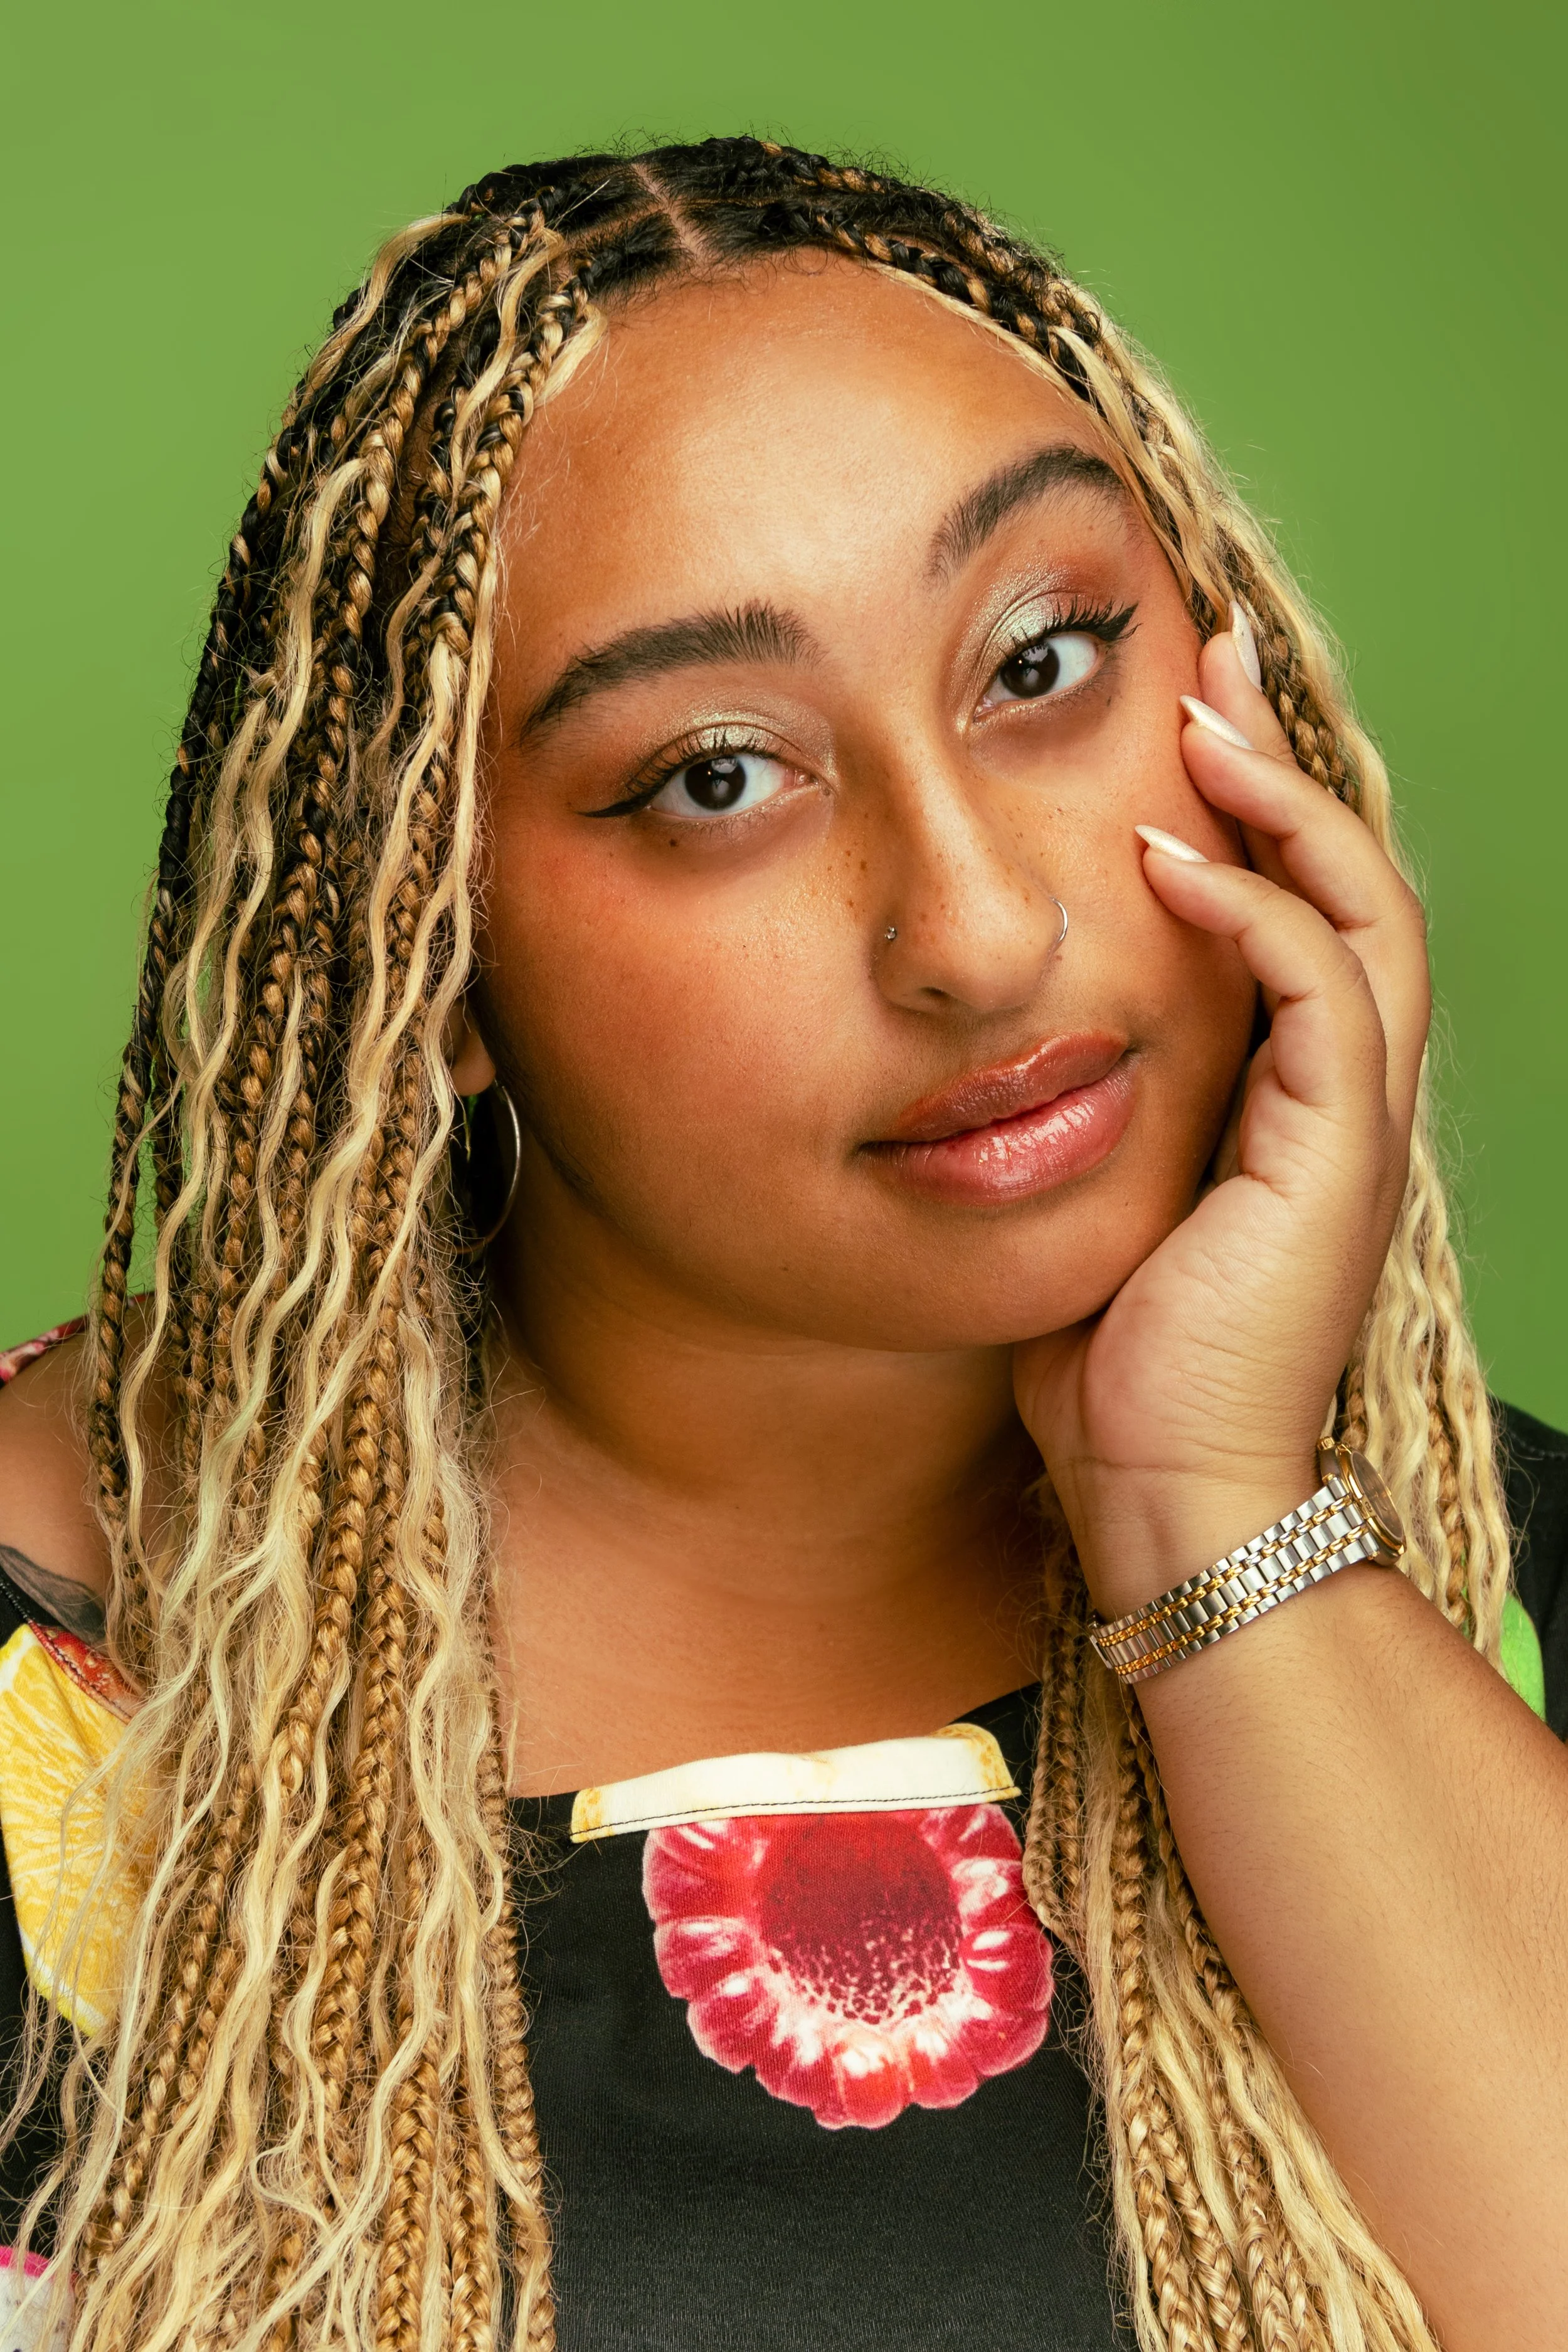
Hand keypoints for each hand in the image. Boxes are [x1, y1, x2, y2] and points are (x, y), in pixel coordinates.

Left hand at [1013, 618, 1430, 1617]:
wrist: (1161, 1491)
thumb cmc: (1106, 1368)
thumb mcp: (1089, 1204)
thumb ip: (1081, 1114)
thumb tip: (999, 1050)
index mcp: (1287, 1104)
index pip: (1297, 918)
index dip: (1253, 816)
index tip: (1178, 727)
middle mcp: (1338, 1097)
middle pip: (1350, 881)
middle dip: (1287, 764)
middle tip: (1216, 664)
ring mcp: (1348, 1123)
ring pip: (1362, 910)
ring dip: (1284, 804)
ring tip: (1201, 718)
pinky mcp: (1334, 1150)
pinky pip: (1320, 986)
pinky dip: (1259, 907)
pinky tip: (1172, 856)